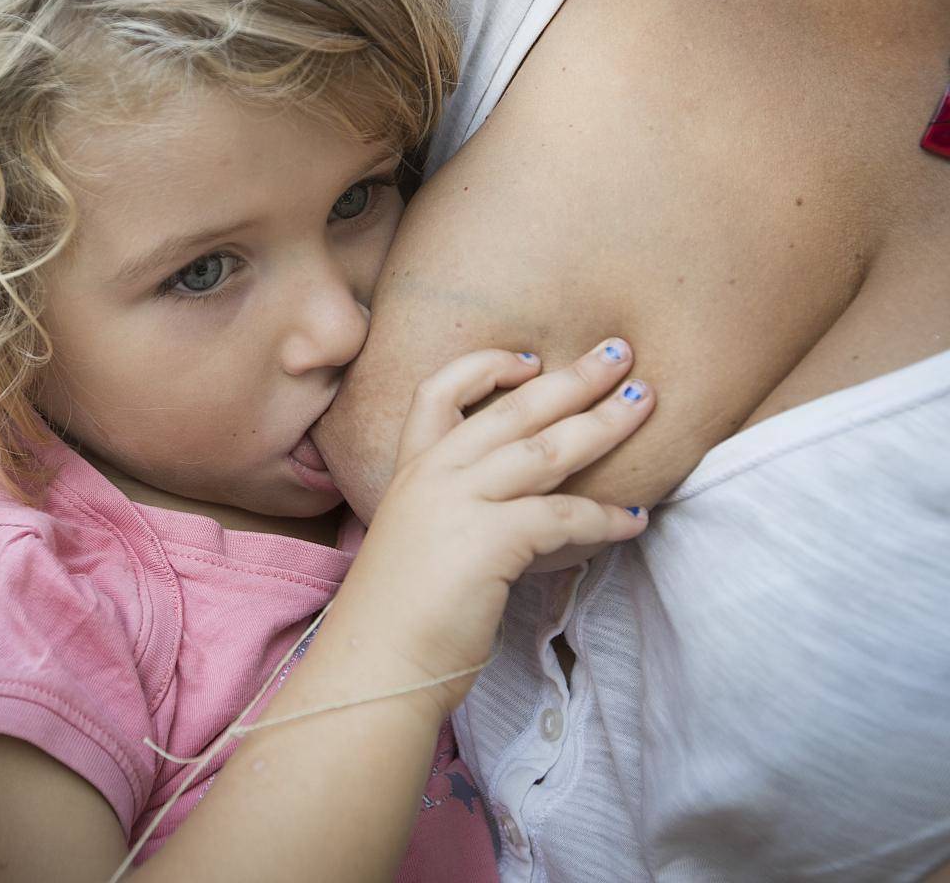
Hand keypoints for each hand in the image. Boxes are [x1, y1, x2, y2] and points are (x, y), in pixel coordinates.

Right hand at [332, 339, 652, 717]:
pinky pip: (563, 515)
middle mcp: (433, 475)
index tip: (529, 358)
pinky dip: (606, 515)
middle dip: (574, 377)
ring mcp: (458, 504)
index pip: (440, 390)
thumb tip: (520, 506)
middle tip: (621, 354)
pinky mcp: (488, 541)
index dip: (487, 365)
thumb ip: (457, 510)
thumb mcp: (420, 540)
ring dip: (603, 423)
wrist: (376, 666)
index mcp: (412, 470)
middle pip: (513, 408)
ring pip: (545, 448)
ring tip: (645, 404)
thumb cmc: (399, 615)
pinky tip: (636, 517)